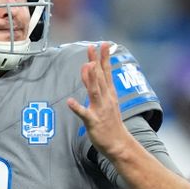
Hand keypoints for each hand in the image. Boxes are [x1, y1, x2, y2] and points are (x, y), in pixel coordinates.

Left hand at [66, 42, 130, 158]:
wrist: (119, 144)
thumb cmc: (111, 122)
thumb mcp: (106, 101)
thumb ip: (96, 85)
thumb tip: (88, 69)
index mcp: (109, 94)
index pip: (107, 72)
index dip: (104, 58)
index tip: (103, 44)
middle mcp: (106, 99)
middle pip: (100, 77)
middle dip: (96, 61)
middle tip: (92, 46)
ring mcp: (100, 110)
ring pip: (94, 91)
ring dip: (90, 79)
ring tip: (86, 65)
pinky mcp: (93, 122)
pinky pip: (84, 114)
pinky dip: (77, 108)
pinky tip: (70, 102)